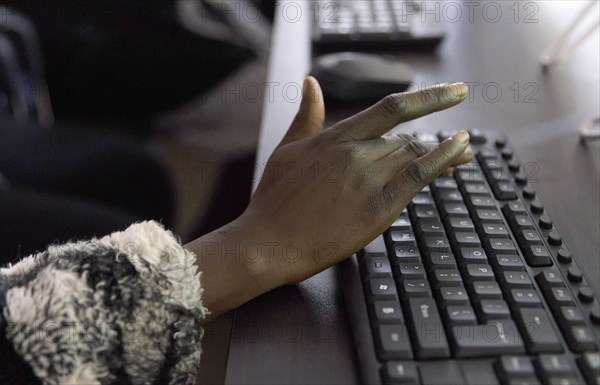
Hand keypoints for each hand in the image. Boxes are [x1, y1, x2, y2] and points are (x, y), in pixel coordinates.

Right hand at [240, 77, 470, 284]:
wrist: (267, 243)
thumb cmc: (273, 200)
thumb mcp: (288, 149)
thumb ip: (306, 115)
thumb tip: (312, 83)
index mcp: (335, 137)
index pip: (391, 108)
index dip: (429, 98)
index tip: (454, 91)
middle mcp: (355, 152)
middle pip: (406, 139)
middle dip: (432, 142)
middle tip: (460, 146)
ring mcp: (368, 179)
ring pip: (415, 155)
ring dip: (445, 153)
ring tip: (466, 154)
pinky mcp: (378, 208)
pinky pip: (418, 176)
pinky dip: (443, 161)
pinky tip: (461, 153)